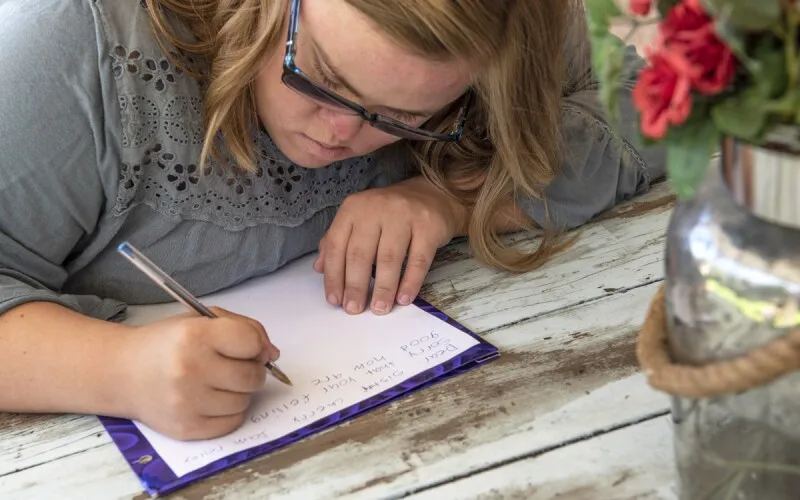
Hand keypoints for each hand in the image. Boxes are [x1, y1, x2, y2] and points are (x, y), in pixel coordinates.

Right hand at [123, 307, 279, 439]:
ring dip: (239, 391)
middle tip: (234, 365)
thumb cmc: (167, 344)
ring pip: (245, 401)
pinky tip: (211, 399)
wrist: (122, 372)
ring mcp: (187, 401)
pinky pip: (232, 422)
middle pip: (252, 375)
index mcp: (194, 335)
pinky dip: (229, 411)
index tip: (250, 348)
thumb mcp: (201, 321)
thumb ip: (243, 328)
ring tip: (217, 382)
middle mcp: (190, 368)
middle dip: (251, 369)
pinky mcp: (187, 427)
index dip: (257, 345)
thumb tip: (272, 354)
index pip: (251, 342)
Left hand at [313, 176, 465, 315]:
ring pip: (389, 258)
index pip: (337, 245)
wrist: (432, 195)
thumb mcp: (359, 220)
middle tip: (354, 309)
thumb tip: (319, 269)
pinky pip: (418, 259)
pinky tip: (404, 298)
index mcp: (354, 208)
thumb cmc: (389, 214)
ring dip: (382, 288)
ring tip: (379, 308)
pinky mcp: (428, 226)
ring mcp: (404, 216)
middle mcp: (376, 208)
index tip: (335, 300)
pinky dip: (410, 282)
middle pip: (361, 253)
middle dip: (356, 286)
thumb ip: (337, 241)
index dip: (334, 275)